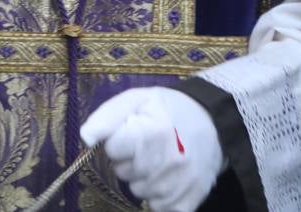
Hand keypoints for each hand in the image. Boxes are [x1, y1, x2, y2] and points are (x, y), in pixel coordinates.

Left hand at [81, 88, 221, 211]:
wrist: (216, 124)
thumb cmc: (169, 110)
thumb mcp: (137, 100)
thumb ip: (107, 117)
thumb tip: (85, 138)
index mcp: (151, 133)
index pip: (111, 149)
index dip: (117, 141)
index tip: (130, 134)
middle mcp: (165, 162)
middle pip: (122, 171)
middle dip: (128, 159)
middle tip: (146, 146)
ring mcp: (178, 185)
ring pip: (137, 190)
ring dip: (141, 178)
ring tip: (158, 160)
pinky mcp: (188, 201)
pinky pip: (157, 206)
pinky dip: (158, 195)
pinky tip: (166, 178)